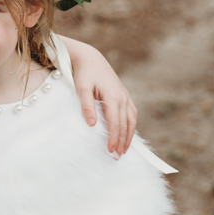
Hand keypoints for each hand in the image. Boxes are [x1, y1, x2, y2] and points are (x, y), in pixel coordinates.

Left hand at [62, 38, 137, 155]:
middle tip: (118, 156)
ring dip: (129, 135)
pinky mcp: (124, 94)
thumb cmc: (84, 73)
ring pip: (131, 120)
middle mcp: (122, 97)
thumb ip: (87, 105)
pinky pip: (132, 113)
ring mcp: (125, 96)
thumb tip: (93, 124)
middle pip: (125, 124)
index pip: (115, 123)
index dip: (114, 138)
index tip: (111, 151)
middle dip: (123, 141)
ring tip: (124, 149)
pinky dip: (131, 125)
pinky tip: (128, 133)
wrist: (90, 58)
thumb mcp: (81, 88)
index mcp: (112, 96)